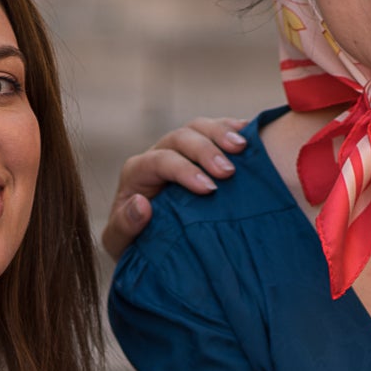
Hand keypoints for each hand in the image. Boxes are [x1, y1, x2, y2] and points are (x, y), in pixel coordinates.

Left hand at [100, 117, 246, 259]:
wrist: (151, 242)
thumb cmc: (136, 243)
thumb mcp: (121, 241)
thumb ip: (125, 226)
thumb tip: (141, 204)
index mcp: (137, 172)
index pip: (160, 160)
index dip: (184, 170)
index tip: (209, 189)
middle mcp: (159, 154)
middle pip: (182, 138)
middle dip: (206, 151)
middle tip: (229, 173)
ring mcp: (181, 149)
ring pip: (199, 128)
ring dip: (222, 133)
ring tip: (243, 147)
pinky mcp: (200, 151)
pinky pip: (216, 130)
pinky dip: (233, 129)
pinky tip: (249, 136)